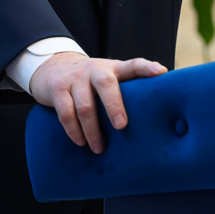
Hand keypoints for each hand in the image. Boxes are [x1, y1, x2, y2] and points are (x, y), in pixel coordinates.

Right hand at [29, 52, 166, 153]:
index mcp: (112, 68)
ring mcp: (75, 79)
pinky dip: (73, 131)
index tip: (161, 72)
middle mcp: (95, 70)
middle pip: (106, 84)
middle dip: (114, 106)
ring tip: (99, 148)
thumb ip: (127, 87)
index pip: (133, 65)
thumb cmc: (90, 80)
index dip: (147, 68)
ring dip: (92, 130)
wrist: (53, 67)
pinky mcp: (58, 90)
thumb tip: (156, 111)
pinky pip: (66, 113)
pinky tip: (80, 142)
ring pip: (84, 105)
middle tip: (121, 126)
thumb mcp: (108, 76)